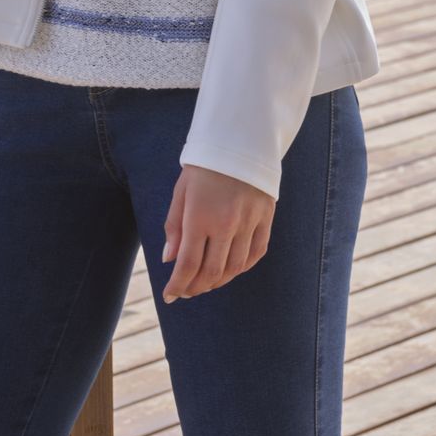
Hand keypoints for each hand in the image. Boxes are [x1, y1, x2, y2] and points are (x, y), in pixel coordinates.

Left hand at [161, 163, 274, 301]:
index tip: (169, 296)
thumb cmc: (204, 166)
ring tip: (206, 283)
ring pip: (235, 267)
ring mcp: (249, 221)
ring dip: (218, 281)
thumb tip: (169, 259)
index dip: (178, 286)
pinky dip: (243, 267)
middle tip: (186, 292)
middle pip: (211, 272)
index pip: (188, 265)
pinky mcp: (266, 217)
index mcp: (200, 216)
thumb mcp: (181, 192)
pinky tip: (231, 269)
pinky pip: (256, 252)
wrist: (240, 140)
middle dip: (196, 288)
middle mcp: (226, 223)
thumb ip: (174, 227)